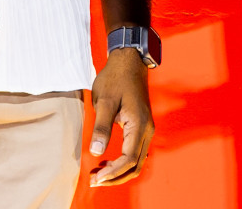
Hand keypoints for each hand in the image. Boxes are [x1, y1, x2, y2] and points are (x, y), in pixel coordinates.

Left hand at [88, 48, 154, 185]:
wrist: (129, 61)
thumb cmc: (116, 78)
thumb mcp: (104, 101)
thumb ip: (101, 127)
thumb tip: (96, 151)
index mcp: (139, 124)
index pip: (129, 159)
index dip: (112, 172)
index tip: (96, 178)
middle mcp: (147, 130)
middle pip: (135, 166)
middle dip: (115, 177)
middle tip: (94, 181)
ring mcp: (146, 129)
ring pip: (137, 162)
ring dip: (119, 172)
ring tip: (99, 175)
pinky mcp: (142, 127)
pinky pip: (136, 153)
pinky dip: (123, 163)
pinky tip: (108, 163)